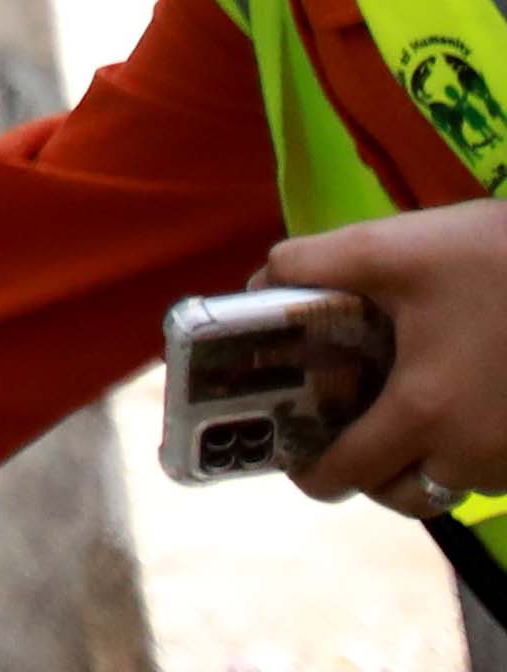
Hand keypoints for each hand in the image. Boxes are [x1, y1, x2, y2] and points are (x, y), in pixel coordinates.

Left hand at [273, 200, 506, 507]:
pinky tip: (460, 395)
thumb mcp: (388, 248)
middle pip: (406, 495)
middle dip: (370, 475)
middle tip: (349, 432)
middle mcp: (475, 451)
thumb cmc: (492, 256)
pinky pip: (498, 467)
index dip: (314, 474)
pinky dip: (472, 448)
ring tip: (403, 409)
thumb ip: (308, 266)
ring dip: (425, 462)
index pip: (352, 474)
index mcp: (424, 412)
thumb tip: (261, 288)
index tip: (296, 458)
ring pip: (456, 483)